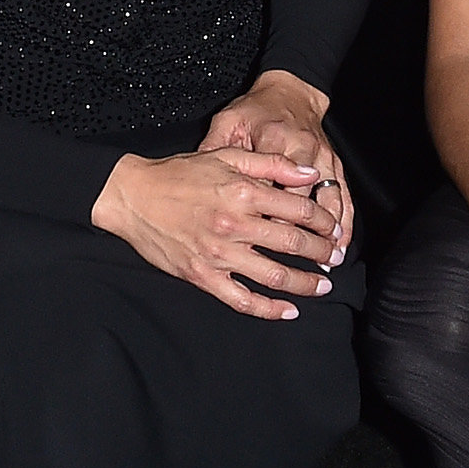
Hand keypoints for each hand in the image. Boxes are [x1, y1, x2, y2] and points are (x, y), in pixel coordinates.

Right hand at [94, 147, 342, 317]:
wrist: (133, 197)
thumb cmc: (179, 174)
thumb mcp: (227, 156)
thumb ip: (272, 163)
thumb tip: (309, 173)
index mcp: (244, 192)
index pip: (299, 210)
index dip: (324, 221)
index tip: (334, 229)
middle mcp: (235, 225)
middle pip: (293, 244)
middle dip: (322, 253)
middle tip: (336, 258)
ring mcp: (219, 254)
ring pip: (274, 275)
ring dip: (305, 283)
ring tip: (322, 285)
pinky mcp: (203, 276)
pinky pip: (242, 299)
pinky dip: (268, 309)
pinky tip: (288, 311)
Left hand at [198, 73, 353, 261]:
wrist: (288, 90)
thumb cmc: (255, 109)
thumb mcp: (227, 124)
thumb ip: (215, 151)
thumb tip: (196, 180)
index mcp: (276, 143)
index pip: (274, 193)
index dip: (268, 225)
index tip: (262, 250)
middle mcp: (304, 152)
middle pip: (305, 205)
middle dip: (305, 241)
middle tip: (301, 270)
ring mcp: (323, 159)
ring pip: (331, 202)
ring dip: (331, 234)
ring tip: (328, 262)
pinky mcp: (334, 163)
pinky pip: (344, 195)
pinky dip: (347, 220)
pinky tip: (343, 241)